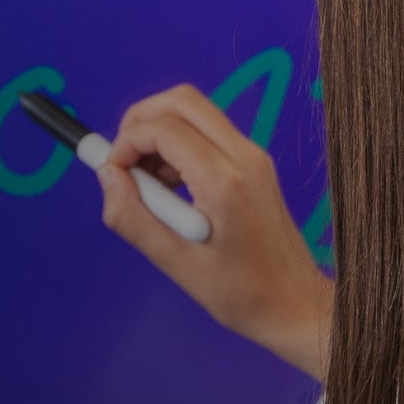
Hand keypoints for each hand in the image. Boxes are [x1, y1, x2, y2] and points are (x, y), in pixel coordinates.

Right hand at [98, 84, 332, 383]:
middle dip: (141, 120)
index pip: (163, 129)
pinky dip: (180, 144)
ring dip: (160, 132)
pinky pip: (209, 132)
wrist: (295, 303)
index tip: (112, 174)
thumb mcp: (175, 263)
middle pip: (181, 100)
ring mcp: (254, 156)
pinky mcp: (255, 163)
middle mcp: (244, 157)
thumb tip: (107, 175)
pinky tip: (172, 188)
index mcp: (224, 182)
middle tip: (123, 161)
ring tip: (149, 184)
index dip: (125, 143)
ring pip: (195, 111)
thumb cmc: (241, 294)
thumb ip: (133, 217)